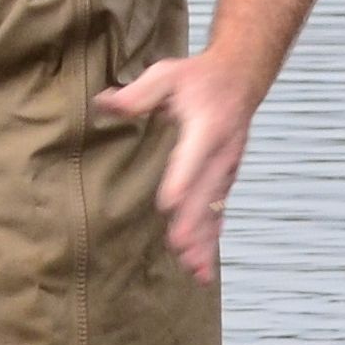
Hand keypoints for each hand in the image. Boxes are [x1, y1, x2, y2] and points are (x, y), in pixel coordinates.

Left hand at [98, 0, 331, 283]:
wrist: (241, 77)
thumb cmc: (198, 78)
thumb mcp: (167, 75)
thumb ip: (137, 94)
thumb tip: (103, 104)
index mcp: (208, 125)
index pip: (194, 155)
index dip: (182, 178)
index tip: (169, 203)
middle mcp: (222, 152)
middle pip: (206, 190)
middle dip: (193, 220)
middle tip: (178, 245)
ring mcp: (227, 169)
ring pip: (215, 208)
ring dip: (205, 239)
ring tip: (193, 269)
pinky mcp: (225, 180)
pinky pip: (218, 213)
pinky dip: (212, 240)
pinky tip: (202, 268)